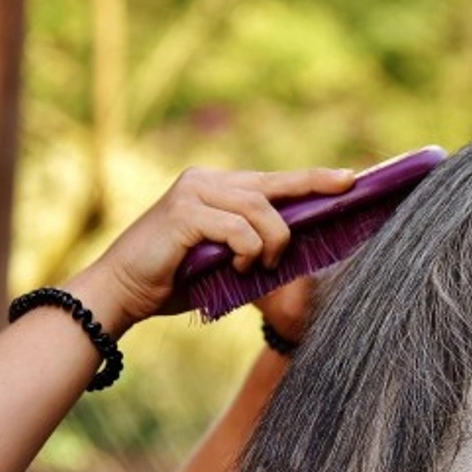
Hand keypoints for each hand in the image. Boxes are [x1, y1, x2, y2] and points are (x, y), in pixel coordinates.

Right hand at [68, 167, 354, 335]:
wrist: (122, 293)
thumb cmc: (175, 280)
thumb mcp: (226, 262)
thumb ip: (256, 248)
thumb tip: (300, 249)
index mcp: (216, 188)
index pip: (273, 180)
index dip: (311, 179)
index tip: (349, 179)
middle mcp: (206, 181)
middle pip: (273, 185)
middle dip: (313, 188)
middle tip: (347, 187)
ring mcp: (194, 192)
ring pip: (260, 210)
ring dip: (271, 244)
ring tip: (257, 266)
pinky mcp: (185, 212)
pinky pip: (238, 229)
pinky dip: (247, 251)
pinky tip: (236, 266)